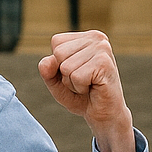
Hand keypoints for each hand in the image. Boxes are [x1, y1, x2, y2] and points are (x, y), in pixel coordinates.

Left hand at [37, 31, 136, 151]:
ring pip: (66, 66)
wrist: (103, 115)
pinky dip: (80, 87)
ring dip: (73, 82)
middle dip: (65, 74)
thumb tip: (47, 62)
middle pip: (59, 53)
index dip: (59, 63)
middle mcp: (97, 38)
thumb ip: (47, 69)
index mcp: (87, 37)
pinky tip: (93, 88)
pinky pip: (76, 76)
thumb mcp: (56, 81)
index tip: (76, 72)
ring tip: (88, 85)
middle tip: (83, 81)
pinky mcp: (104, 63)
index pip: (56, 42)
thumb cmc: (81, 96)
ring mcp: (103, 49)